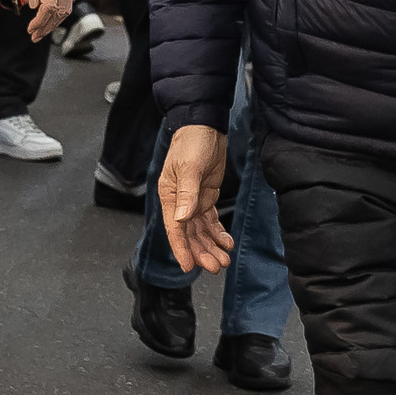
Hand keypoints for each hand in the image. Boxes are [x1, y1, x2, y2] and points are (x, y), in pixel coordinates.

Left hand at [0, 0, 77, 41]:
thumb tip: (32, 5)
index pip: (50, 6)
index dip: (41, 21)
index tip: (32, 29)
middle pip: (61, 11)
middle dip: (48, 26)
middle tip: (35, 35)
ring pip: (67, 6)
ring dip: (55, 21)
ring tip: (43, 30)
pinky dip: (61, 9)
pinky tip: (52, 15)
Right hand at [161, 125, 235, 272]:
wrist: (205, 127)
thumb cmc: (192, 144)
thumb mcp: (189, 167)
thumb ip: (186, 193)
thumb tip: (181, 219)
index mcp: (169, 195)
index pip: (174, 228)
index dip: (181, 248)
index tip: (190, 267)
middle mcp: (179, 201)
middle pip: (188, 233)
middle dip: (201, 251)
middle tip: (217, 266)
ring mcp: (192, 200)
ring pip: (200, 230)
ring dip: (211, 245)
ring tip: (225, 259)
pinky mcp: (205, 196)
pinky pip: (210, 220)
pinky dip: (218, 232)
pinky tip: (227, 242)